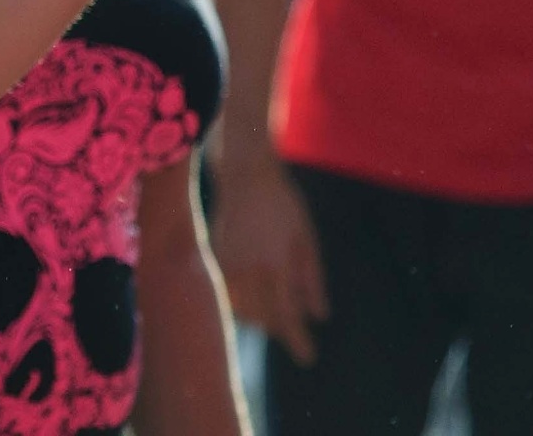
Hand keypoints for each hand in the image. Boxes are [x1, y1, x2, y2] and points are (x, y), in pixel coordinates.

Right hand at [212, 147, 328, 365]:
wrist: (244, 173)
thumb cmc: (283, 203)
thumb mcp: (306, 238)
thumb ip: (312, 278)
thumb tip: (320, 316)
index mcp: (275, 263)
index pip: (286, 313)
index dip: (296, 339)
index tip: (307, 359)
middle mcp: (249, 268)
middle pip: (263, 316)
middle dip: (280, 329)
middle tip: (296, 339)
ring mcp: (227, 263)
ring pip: (242, 308)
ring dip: (259, 318)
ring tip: (274, 319)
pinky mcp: (213, 257)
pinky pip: (226, 293)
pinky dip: (239, 303)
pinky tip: (250, 302)